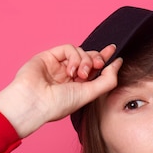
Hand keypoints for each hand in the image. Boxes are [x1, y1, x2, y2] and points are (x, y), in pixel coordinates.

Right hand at [0, 44, 121, 137]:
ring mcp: (58, 65)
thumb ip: (107, 80)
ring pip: (80, 52)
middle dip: (98, 58)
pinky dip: (74, 57)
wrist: (34, 102)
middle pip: (89, 57)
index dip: (105, 59)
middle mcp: (69, 75)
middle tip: (99, 65)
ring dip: (85, 61)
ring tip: (81, 74)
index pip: (94, 69)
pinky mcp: (49, 56)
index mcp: (78, 87)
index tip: (115, 54)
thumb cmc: (59, 104)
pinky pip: (68, 48)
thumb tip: (118, 63)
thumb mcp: (89, 94)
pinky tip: (70, 70)